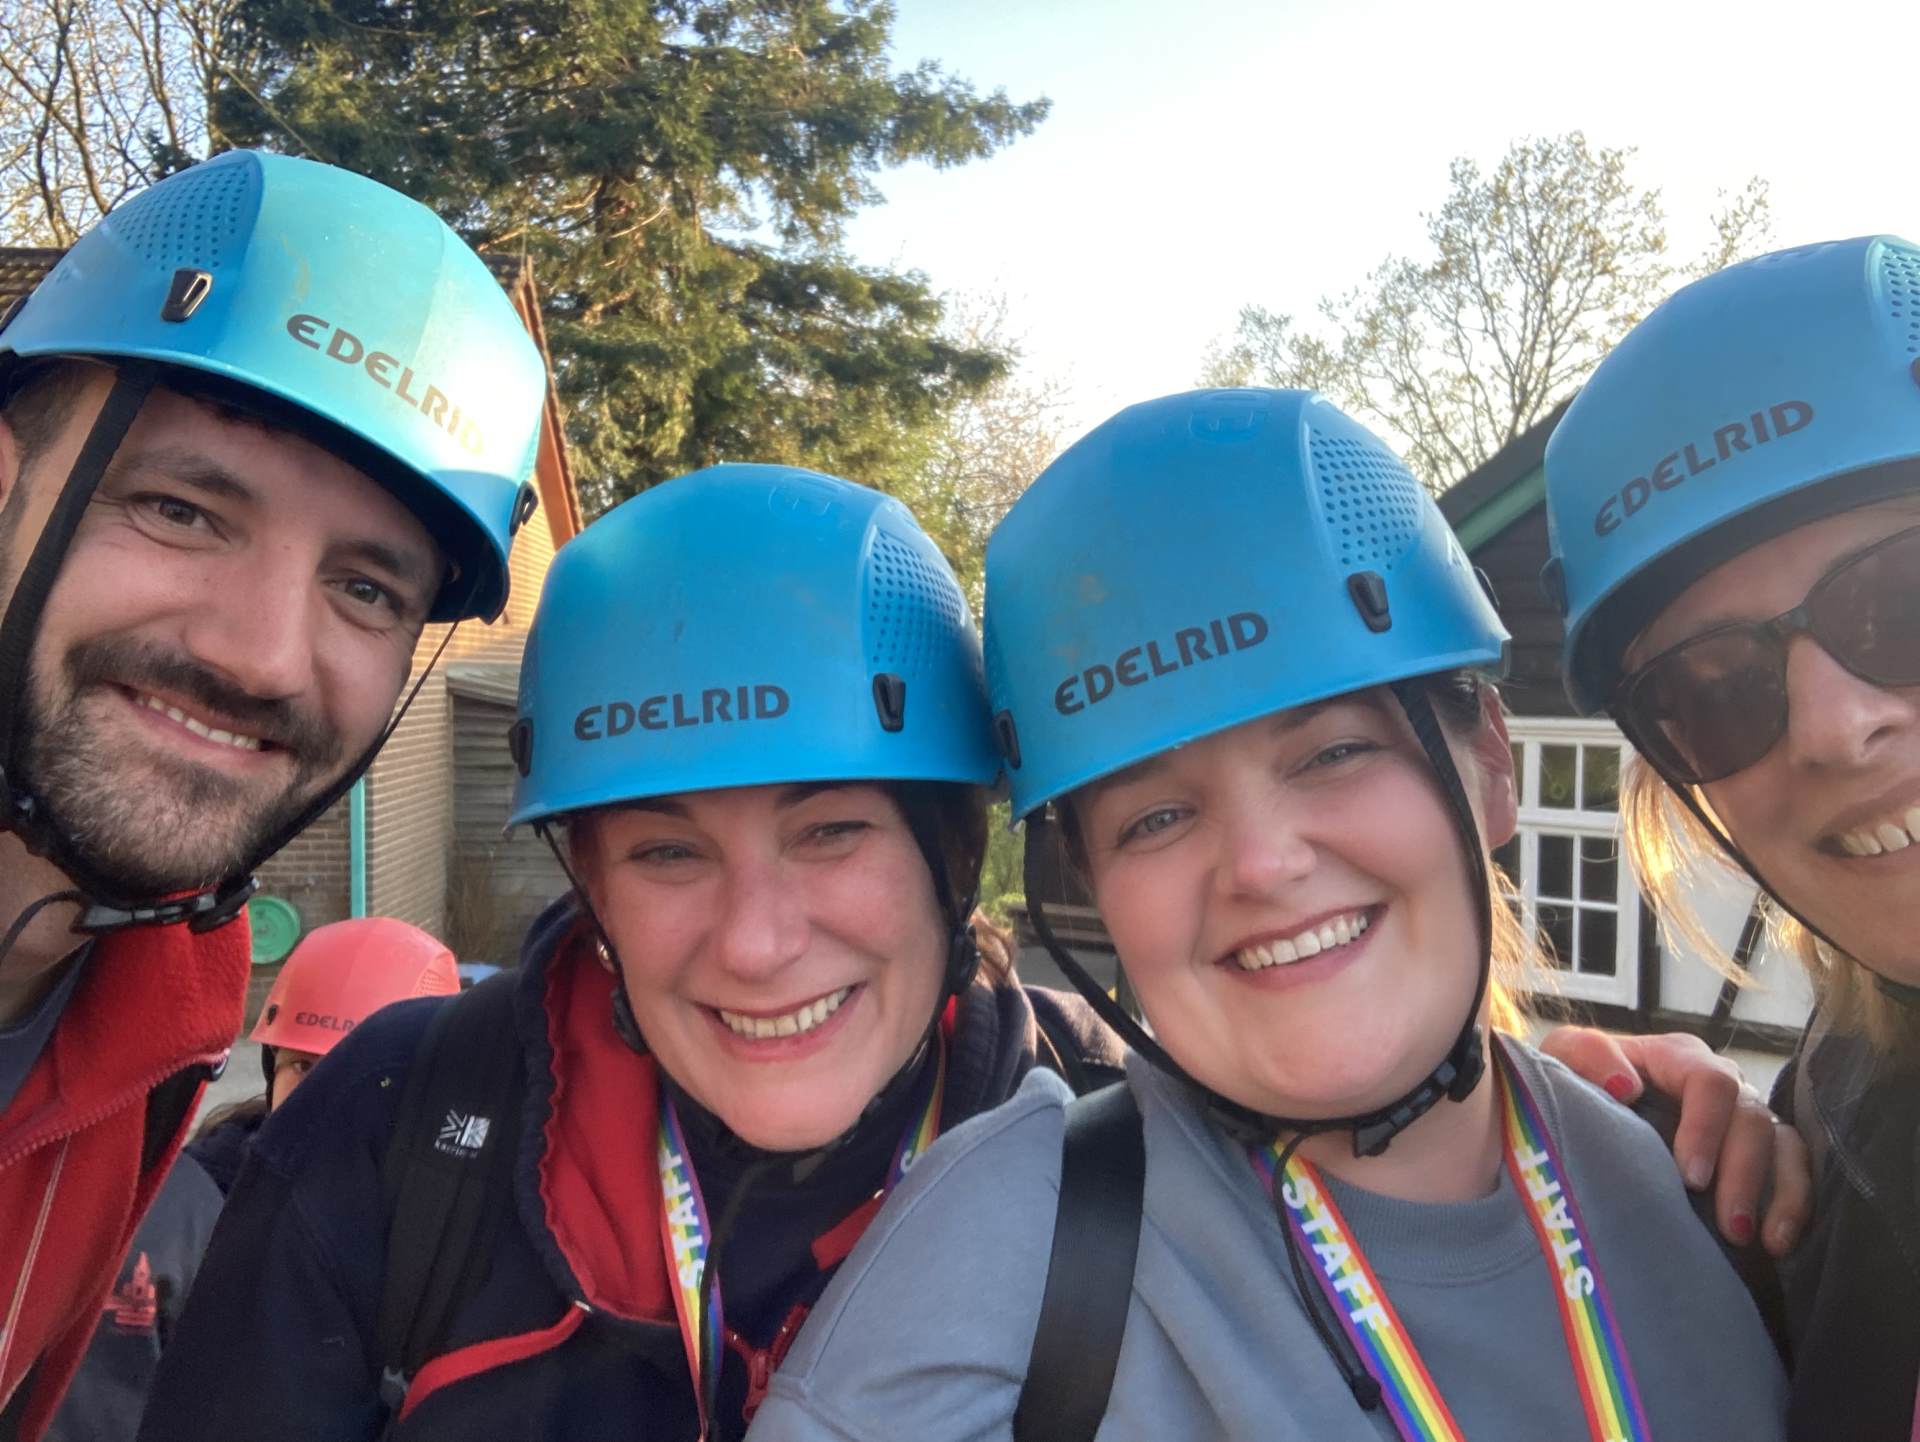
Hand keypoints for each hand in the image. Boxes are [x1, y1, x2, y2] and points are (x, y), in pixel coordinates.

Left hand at [1538, 1026, 1810, 1255]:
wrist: (1581, 1121)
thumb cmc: (1575, 1087)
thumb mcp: (1564, 1059)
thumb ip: (1585, 1056)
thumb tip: (1627, 1086)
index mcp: (1678, 1058)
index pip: (1711, 1082)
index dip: (1707, 1128)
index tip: (1690, 1177)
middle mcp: (1721, 1083)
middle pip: (1752, 1118)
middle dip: (1744, 1173)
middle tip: (1728, 1225)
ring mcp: (1744, 1119)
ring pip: (1783, 1146)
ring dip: (1779, 1195)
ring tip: (1760, 1240)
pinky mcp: (1761, 1155)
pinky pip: (1795, 1172)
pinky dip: (1794, 1205)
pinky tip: (1779, 1243)